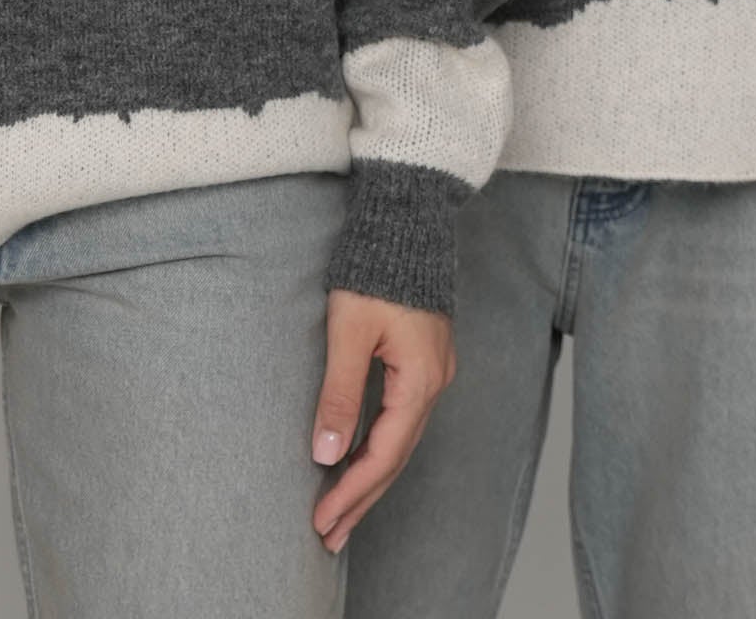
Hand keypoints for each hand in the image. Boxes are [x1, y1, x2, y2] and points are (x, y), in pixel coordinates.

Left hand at [310, 288, 453, 554]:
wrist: (405, 219)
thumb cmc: (375, 268)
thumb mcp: (350, 331)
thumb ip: (341, 393)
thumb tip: (327, 453)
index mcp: (420, 379)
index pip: (384, 454)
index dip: (352, 492)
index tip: (321, 521)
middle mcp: (434, 382)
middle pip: (396, 456)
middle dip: (361, 499)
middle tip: (329, 536)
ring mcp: (433, 371)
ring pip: (401, 439)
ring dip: (371, 477)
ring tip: (341, 512)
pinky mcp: (424, 359)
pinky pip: (402, 418)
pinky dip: (380, 446)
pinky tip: (361, 460)